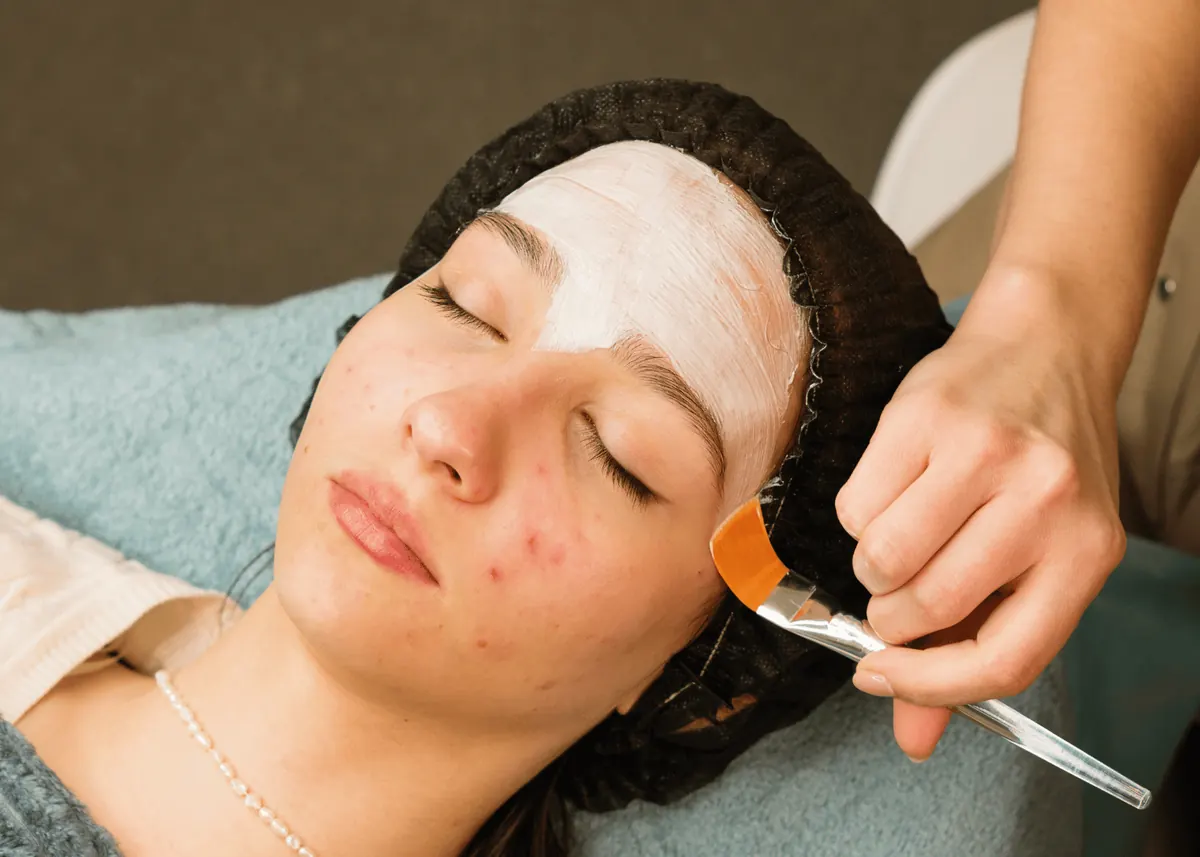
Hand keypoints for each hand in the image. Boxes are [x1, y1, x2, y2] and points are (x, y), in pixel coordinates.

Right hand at [835, 270, 1126, 761]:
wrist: (1042, 348)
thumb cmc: (1034, 467)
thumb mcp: (1033, 557)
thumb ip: (970, 646)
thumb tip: (912, 734)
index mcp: (1084, 554)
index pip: (1004, 658)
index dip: (931, 685)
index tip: (880, 678)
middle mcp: (1043, 503)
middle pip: (929, 606)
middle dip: (890, 615)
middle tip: (892, 593)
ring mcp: (984, 455)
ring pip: (882, 556)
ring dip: (871, 563)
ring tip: (895, 536)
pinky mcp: (926, 417)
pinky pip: (857, 503)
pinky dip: (858, 512)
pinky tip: (892, 487)